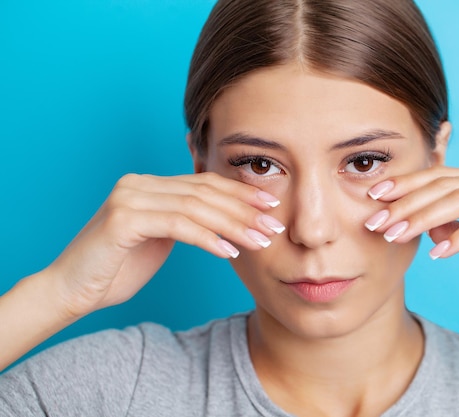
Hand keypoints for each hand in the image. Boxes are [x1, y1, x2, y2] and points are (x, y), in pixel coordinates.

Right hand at [46, 172, 283, 318]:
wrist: (70, 290)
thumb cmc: (115, 270)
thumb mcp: (157, 239)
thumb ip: (183, 222)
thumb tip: (222, 221)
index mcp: (149, 185)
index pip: (204, 184)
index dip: (240, 194)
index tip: (270, 207)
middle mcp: (139, 184)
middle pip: (204, 193)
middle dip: (244, 210)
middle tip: (274, 226)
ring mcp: (129, 198)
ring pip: (195, 207)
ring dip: (233, 226)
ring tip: (260, 242)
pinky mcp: (123, 219)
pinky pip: (177, 225)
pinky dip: (207, 238)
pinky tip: (229, 252)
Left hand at [364, 166, 458, 310]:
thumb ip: (449, 227)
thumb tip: (415, 221)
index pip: (440, 176)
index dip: (405, 184)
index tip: (373, 198)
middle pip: (445, 185)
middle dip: (405, 203)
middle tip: (375, 222)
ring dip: (423, 218)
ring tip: (395, 236)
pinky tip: (437, 254)